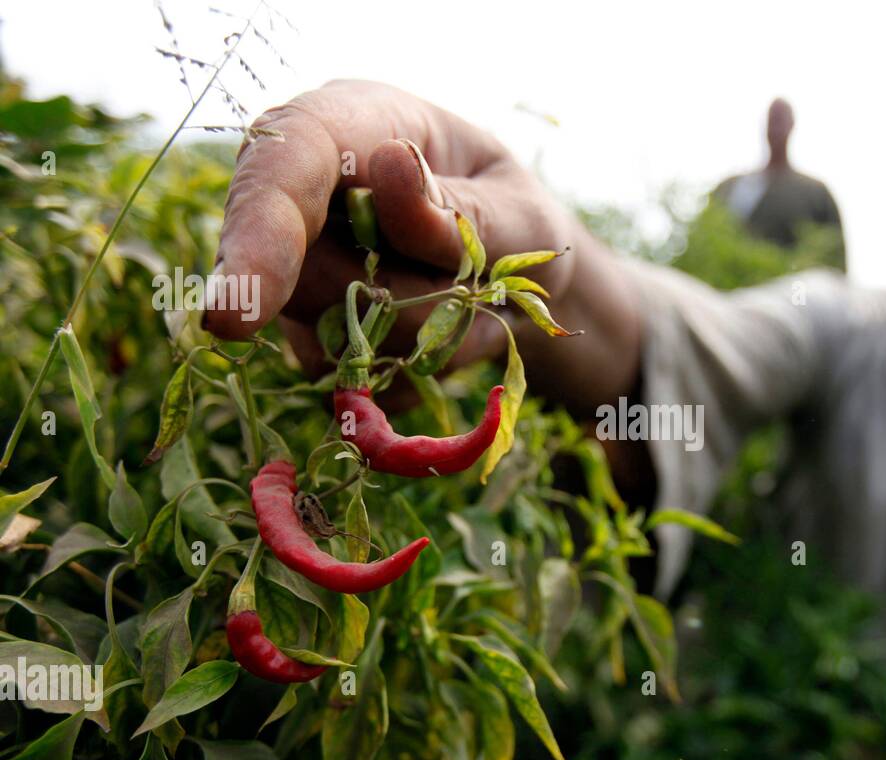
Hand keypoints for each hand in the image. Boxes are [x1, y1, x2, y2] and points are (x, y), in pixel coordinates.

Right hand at [202, 79, 578, 375]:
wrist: (521, 279)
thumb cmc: (516, 222)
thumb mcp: (518, 213)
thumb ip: (460, 209)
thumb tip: (390, 168)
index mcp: (351, 123)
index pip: (282, 163)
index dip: (258, 235)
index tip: (236, 315)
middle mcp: (305, 190)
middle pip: (300, 274)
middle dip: (397, 300)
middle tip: (476, 284)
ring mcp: (297, 267)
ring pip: (328, 338)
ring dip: (417, 338)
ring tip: (470, 303)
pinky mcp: (308, 332)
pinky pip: (347, 381)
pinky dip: (409, 372)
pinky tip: (444, 333)